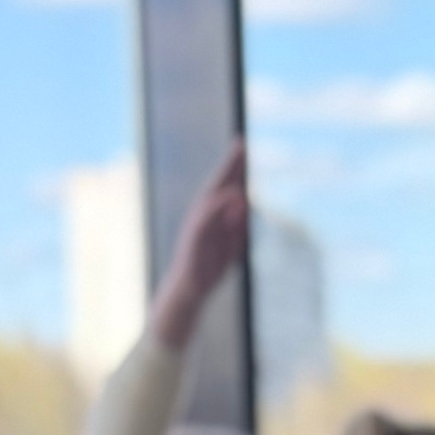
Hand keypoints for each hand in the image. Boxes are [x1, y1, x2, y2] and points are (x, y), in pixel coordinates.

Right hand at [150, 141, 248, 347]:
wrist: (189, 292)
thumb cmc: (208, 270)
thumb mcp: (231, 247)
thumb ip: (238, 225)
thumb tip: (245, 201)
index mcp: (213, 218)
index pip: (226, 189)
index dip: (236, 169)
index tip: (245, 148)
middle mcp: (203, 216)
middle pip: (218, 186)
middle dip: (230, 165)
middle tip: (242, 143)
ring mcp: (197, 226)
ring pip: (211, 197)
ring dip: (224, 178)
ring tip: (237, 159)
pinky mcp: (194, 239)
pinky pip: (206, 219)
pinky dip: (218, 206)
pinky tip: (230, 194)